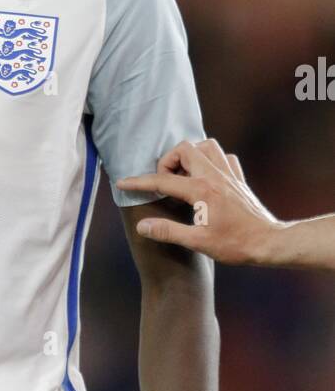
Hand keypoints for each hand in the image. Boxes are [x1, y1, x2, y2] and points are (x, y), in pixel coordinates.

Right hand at [117, 139, 280, 264]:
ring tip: (183, 176)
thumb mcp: (197, 242)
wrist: (268, 242)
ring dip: (190, 155)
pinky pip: (223, 157)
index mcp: (201, 190)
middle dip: (168, 161)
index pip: (162, 180)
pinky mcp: (239, 179)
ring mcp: (229, 174)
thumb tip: (142, 226)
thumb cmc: (235, 244)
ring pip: (206, 146)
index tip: (122, 183)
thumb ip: (167, 231)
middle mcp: (215, 175)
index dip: (139, 182)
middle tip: (165, 183)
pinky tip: (207, 177)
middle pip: (185, 149)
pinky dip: (211, 160)